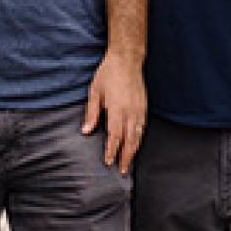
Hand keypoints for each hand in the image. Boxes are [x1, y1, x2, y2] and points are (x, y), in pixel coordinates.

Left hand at [81, 51, 146, 174]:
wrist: (127, 60)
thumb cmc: (108, 74)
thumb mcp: (94, 92)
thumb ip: (92, 113)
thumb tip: (86, 131)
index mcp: (117, 109)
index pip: (115, 136)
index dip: (112, 151)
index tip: (108, 162)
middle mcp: (131, 112)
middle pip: (130, 141)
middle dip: (126, 157)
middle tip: (122, 171)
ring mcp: (140, 110)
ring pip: (139, 136)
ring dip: (134, 151)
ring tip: (128, 162)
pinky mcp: (144, 107)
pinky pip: (143, 128)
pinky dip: (139, 139)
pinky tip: (135, 145)